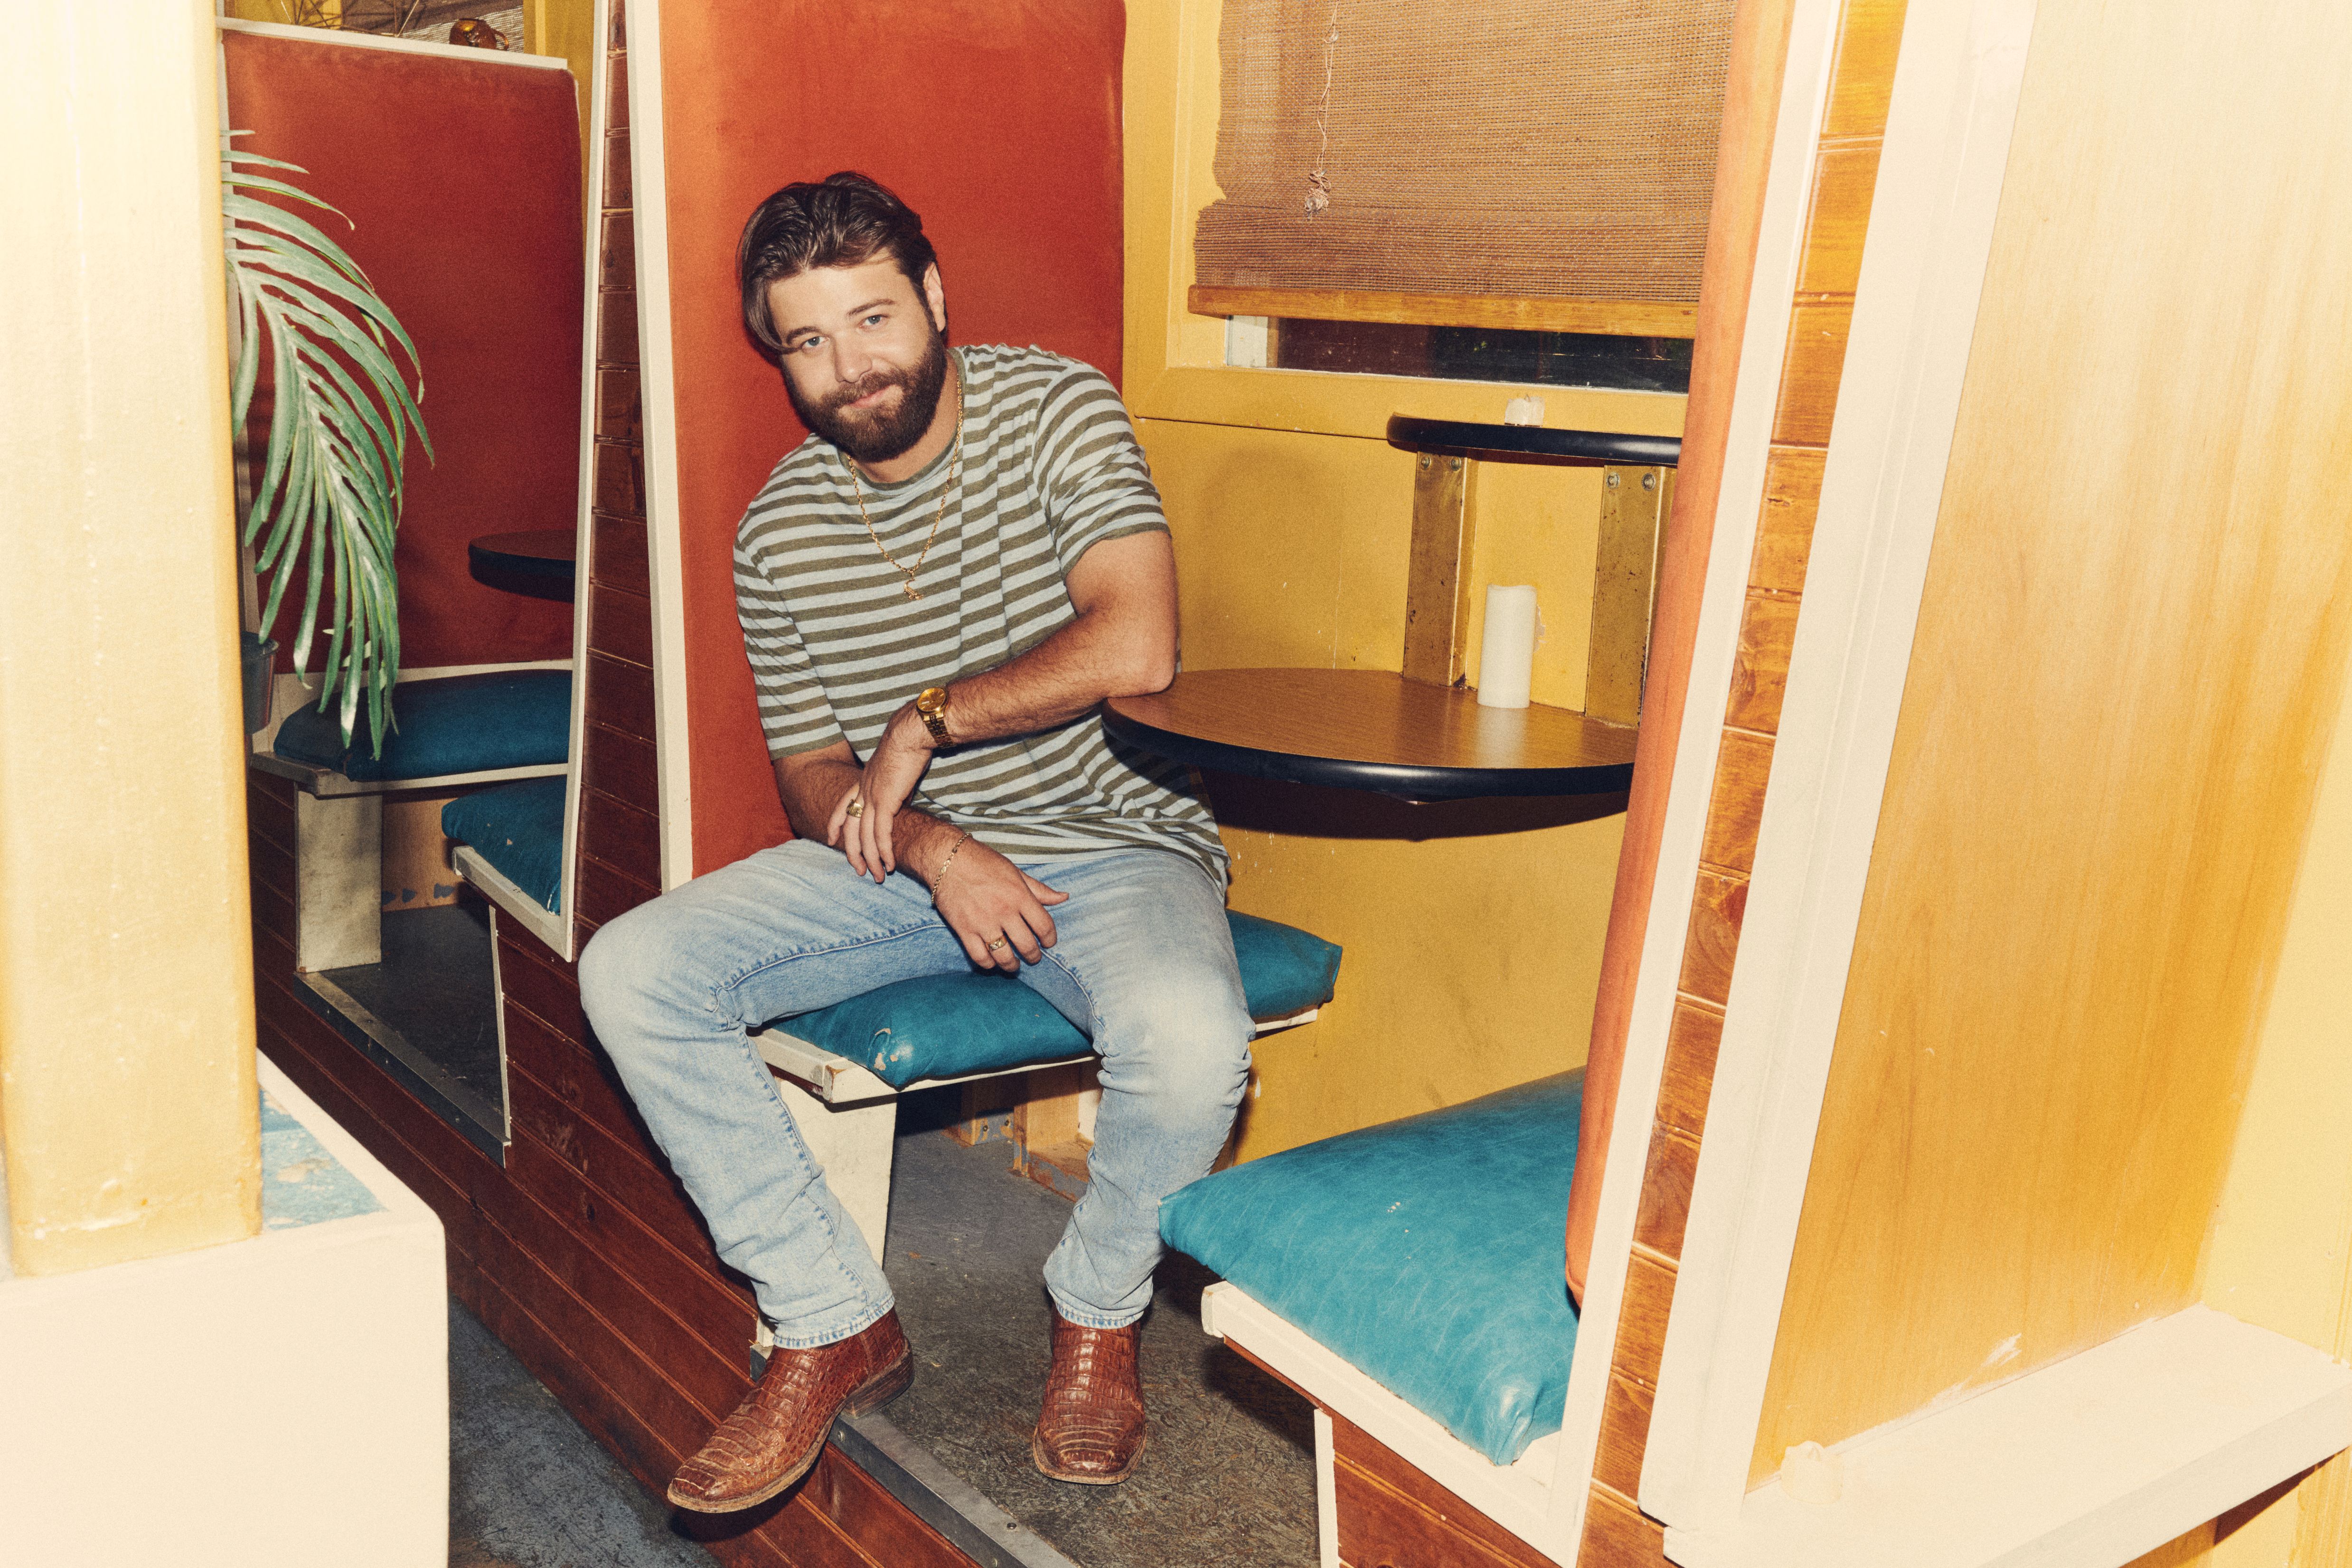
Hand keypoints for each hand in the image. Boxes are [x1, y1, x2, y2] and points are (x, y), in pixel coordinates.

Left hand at [826, 706, 934, 880]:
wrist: (910, 734)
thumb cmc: (908, 746)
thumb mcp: (895, 769)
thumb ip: (894, 786)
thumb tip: (900, 797)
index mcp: (863, 781)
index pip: (842, 806)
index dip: (835, 824)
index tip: (831, 840)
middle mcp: (863, 790)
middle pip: (850, 828)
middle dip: (853, 852)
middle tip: (859, 870)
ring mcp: (872, 797)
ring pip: (864, 836)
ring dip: (871, 858)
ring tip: (877, 876)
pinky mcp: (886, 802)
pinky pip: (881, 834)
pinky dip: (884, 851)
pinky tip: (889, 863)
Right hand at [930, 839, 1066, 972]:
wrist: (948, 860)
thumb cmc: (983, 862)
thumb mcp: (1016, 872)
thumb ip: (1039, 889)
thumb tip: (1064, 897)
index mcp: (1020, 896)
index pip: (1044, 926)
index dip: (1050, 939)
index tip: (1049, 943)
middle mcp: (1004, 912)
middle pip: (1027, 945)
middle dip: (1034, 956)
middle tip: (1034, 958)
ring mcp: (983, 923)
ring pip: (1004, 956)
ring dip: (1012, 965)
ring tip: (1014, 964)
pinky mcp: (964, 930)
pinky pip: (979, 957)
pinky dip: (988, 964)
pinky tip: (992, 962)